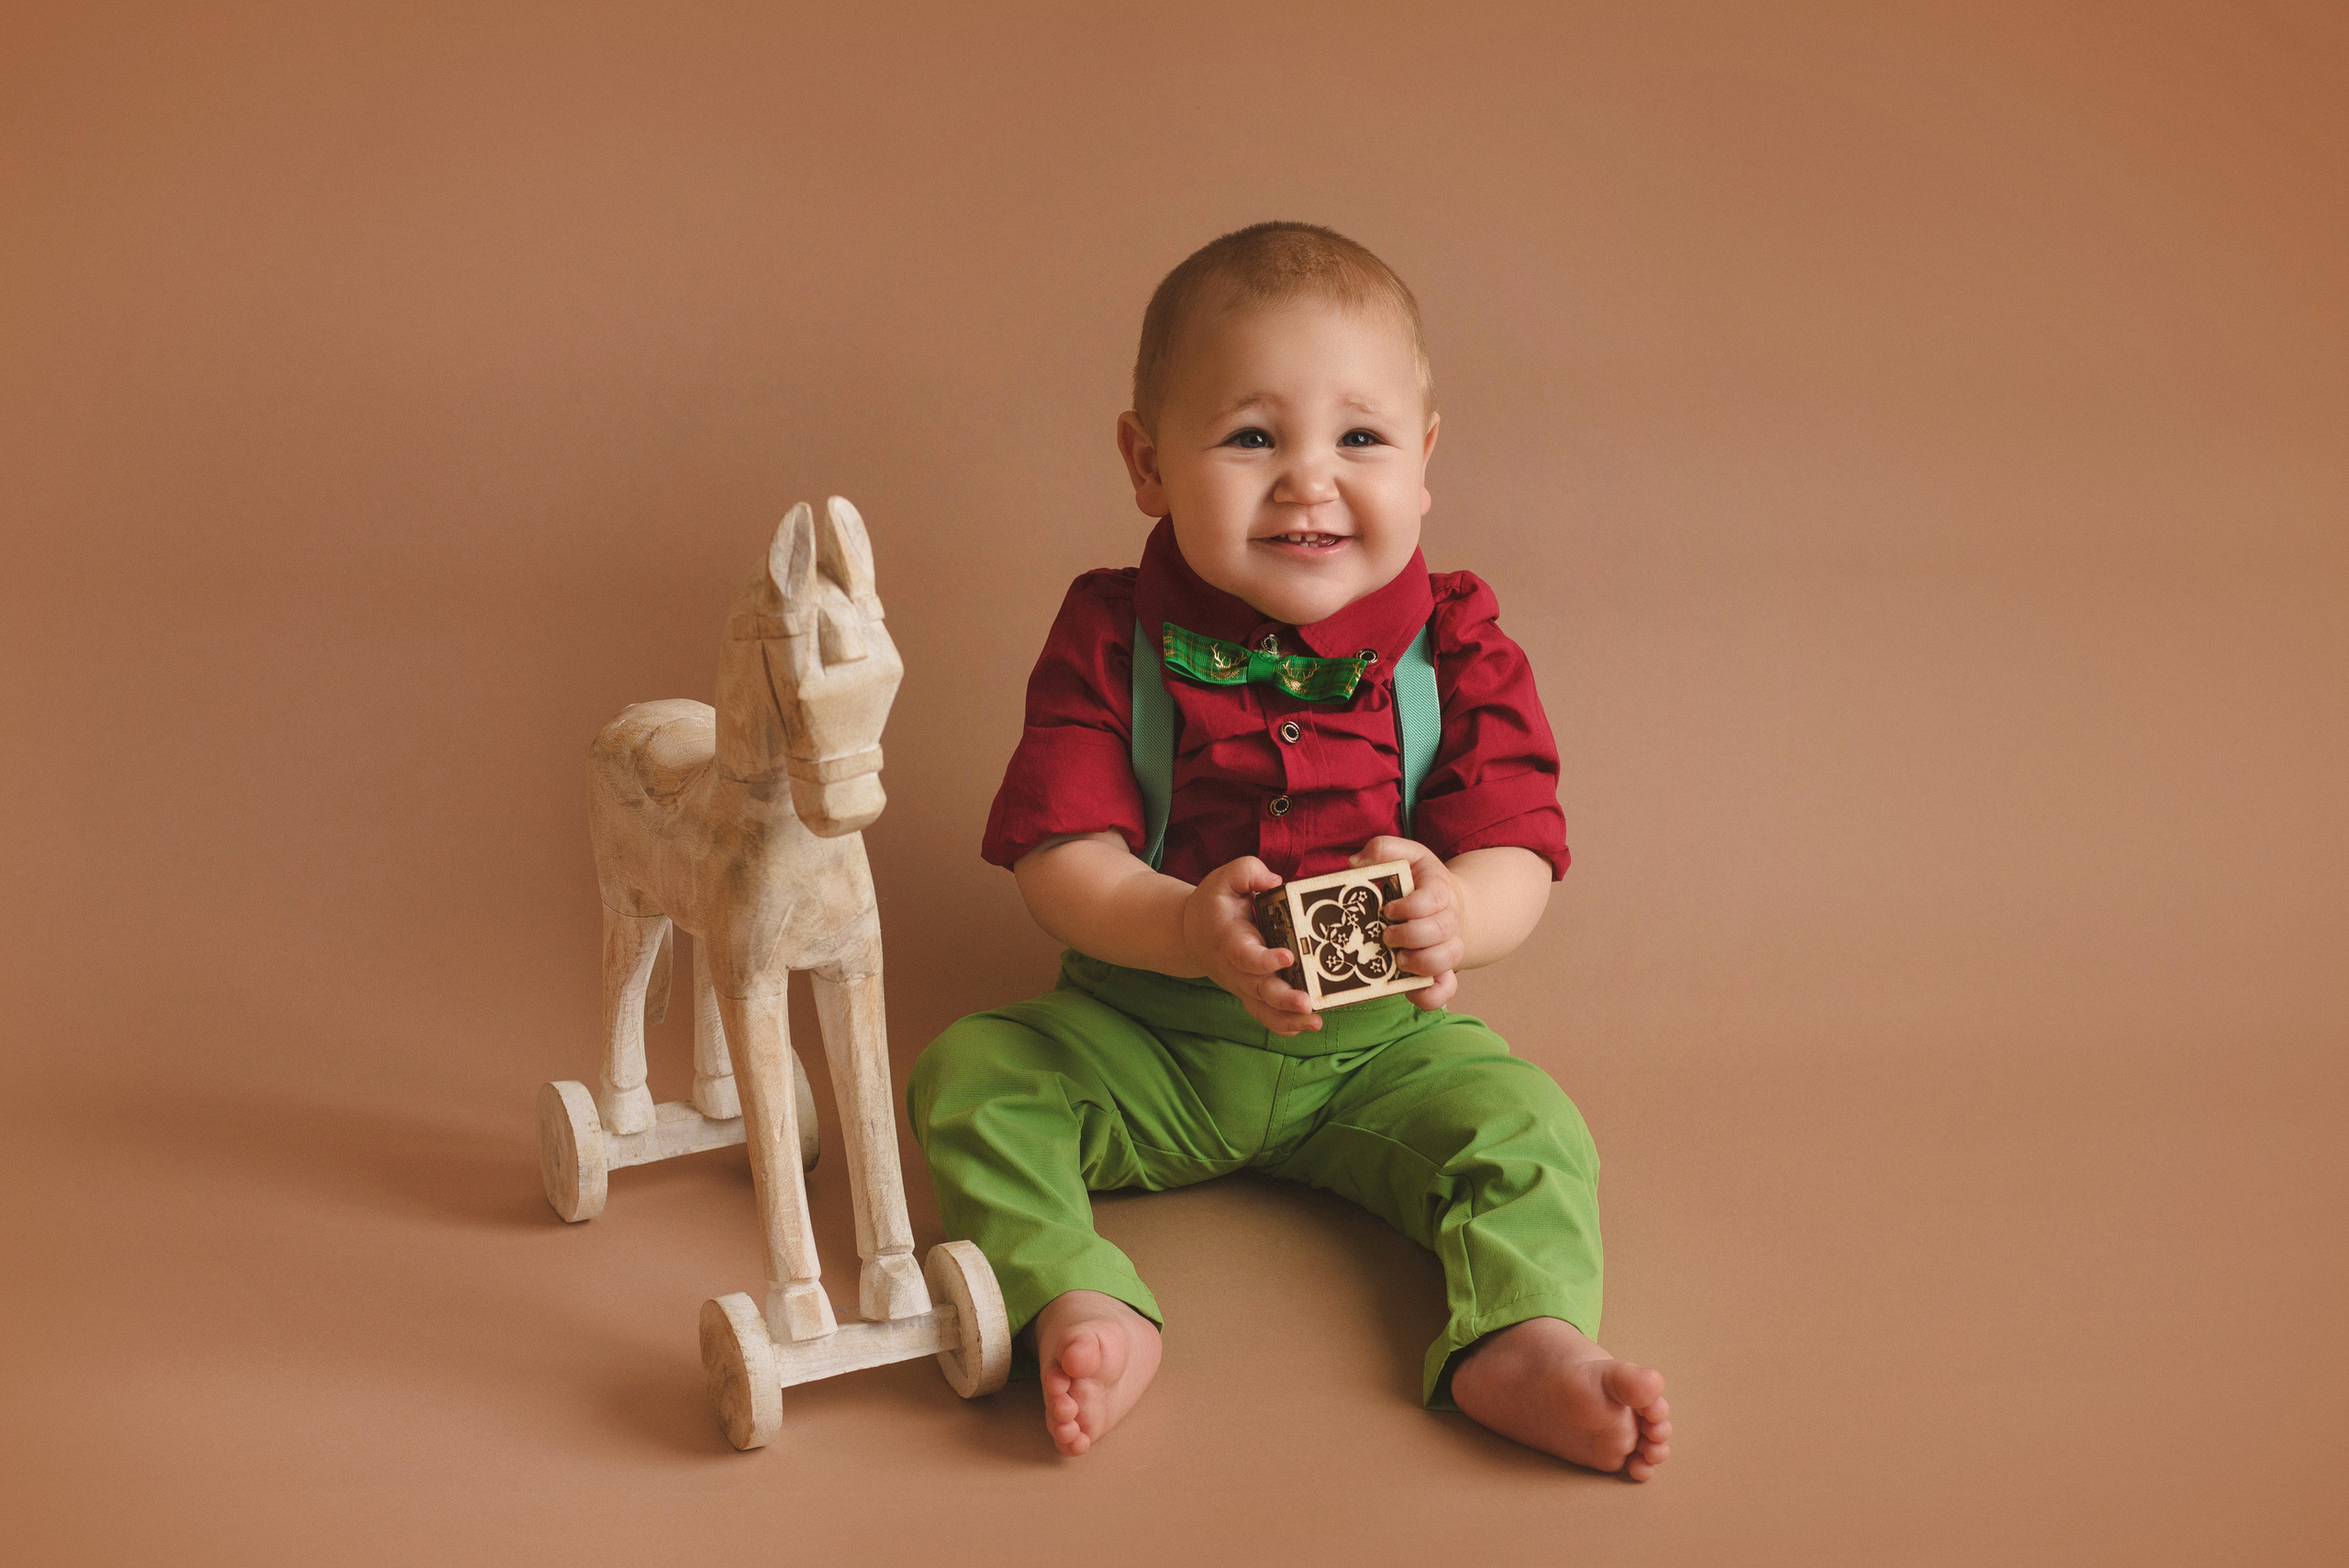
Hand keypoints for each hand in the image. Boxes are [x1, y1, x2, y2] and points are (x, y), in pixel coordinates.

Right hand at [1180, 856, 1321, 1035]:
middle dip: (1283, 998)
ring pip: (1262, 1008)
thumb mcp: (1225, 878)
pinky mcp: (1250, 994)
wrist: (1192, 933)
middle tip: (1306, 1003)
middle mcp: (1235, 967)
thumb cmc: (1215, 904)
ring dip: (1287, 1018)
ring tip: (1314, 1021)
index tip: (1288, 956)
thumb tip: (1275, 881)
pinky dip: (1283, 1025)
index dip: (1264, 959)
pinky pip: (1264, 1015)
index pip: (1244, 954)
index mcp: (1229, 938)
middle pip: (1258, 988)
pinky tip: (1304, 1025)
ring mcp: (1242, 984)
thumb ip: (1248, 872)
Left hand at [1350, 836, 1464, 1009]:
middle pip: (1441, 931)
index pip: (1434, 899)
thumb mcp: (1407, 856)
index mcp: (1439, 891)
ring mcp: (1448, 948)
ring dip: (1421, 963)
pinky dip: (1431, 995)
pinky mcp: (1443, 972)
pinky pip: (1446, 990)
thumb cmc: (1420, 881)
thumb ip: (1383, 849)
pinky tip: (1410, 990)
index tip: (1388, 909)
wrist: (1450, 905)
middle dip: (1410, 935)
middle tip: (1386, 936)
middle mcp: (1449, 921)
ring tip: (1397, 960)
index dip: (1411, 907)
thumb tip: (1355, 863)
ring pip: (1448, 960)